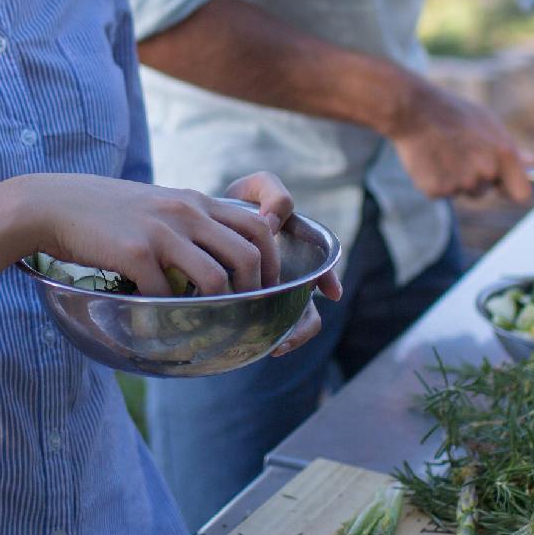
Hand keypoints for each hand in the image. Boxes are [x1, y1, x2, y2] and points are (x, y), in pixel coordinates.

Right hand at [21, 175, 283, 296]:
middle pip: (249, 255)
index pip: (259, 226)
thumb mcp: (160, 207)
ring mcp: (162, 231)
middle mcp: (186, 212)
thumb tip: (222, 266)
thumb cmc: (109, 212)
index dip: (273, 262)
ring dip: (218, 308)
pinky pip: (167, 293)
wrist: (56, 204)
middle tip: (244, 313)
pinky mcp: (135, 252)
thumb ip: (192, 225)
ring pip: (216, 279)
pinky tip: (158, 316)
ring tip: (207, 322)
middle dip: (255, 292)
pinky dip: (168, 312)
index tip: (268, 287)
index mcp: (196, 202)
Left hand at [222, 171, 343, 355]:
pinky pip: (260, 330)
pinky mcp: (247, 309)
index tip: (332, 292)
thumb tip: (272, 223)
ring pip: (288, 325)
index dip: (329, 279)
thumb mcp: (256, 188)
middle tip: (286, 337)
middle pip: (309, 311)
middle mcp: (291, 279)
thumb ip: (273, 194)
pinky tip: (254, 343)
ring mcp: (271, 297)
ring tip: (273, 346)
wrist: (201, 223)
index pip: (323, 270)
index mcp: (299, 254)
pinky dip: (262, 338)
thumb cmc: (238, 205)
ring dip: (285, 337)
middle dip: (302, 326)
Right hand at [385, 79, 531, 201]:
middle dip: (476, 178)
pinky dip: (436, 180)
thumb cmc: (454, 113)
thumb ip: (511, 149)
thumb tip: (533, 163)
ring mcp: (460, 183)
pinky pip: (442, 192)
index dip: (511, 189)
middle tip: (459, 152)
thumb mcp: (488, 123)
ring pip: (463, 192)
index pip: (521, 195)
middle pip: (486, 192)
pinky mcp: (437, 190)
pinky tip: (430, 159)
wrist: (414, 110)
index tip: (503, 185)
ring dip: (456, 179)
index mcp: (504, 155)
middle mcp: (485, 172)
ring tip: (443, 152)